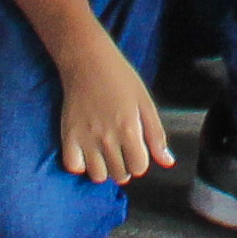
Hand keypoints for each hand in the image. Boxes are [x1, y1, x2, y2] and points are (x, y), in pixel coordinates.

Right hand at [58, 42, 173, 184]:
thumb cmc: (120, 79)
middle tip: (121, 150)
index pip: (139, 167)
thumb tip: (168, 162)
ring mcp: (86, 139)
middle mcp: (107, 139)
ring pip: (98, 176)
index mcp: (129, 130)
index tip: (136, 150)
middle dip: (124, 166)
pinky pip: (73, 166)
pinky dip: (80, 165)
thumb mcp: (145, 103)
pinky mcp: (68, 136)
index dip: (140, 161)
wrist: (88, 61)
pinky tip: (87, 153)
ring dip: (104, 169)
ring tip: (105, 154)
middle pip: (119, 174)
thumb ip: (156, 135)